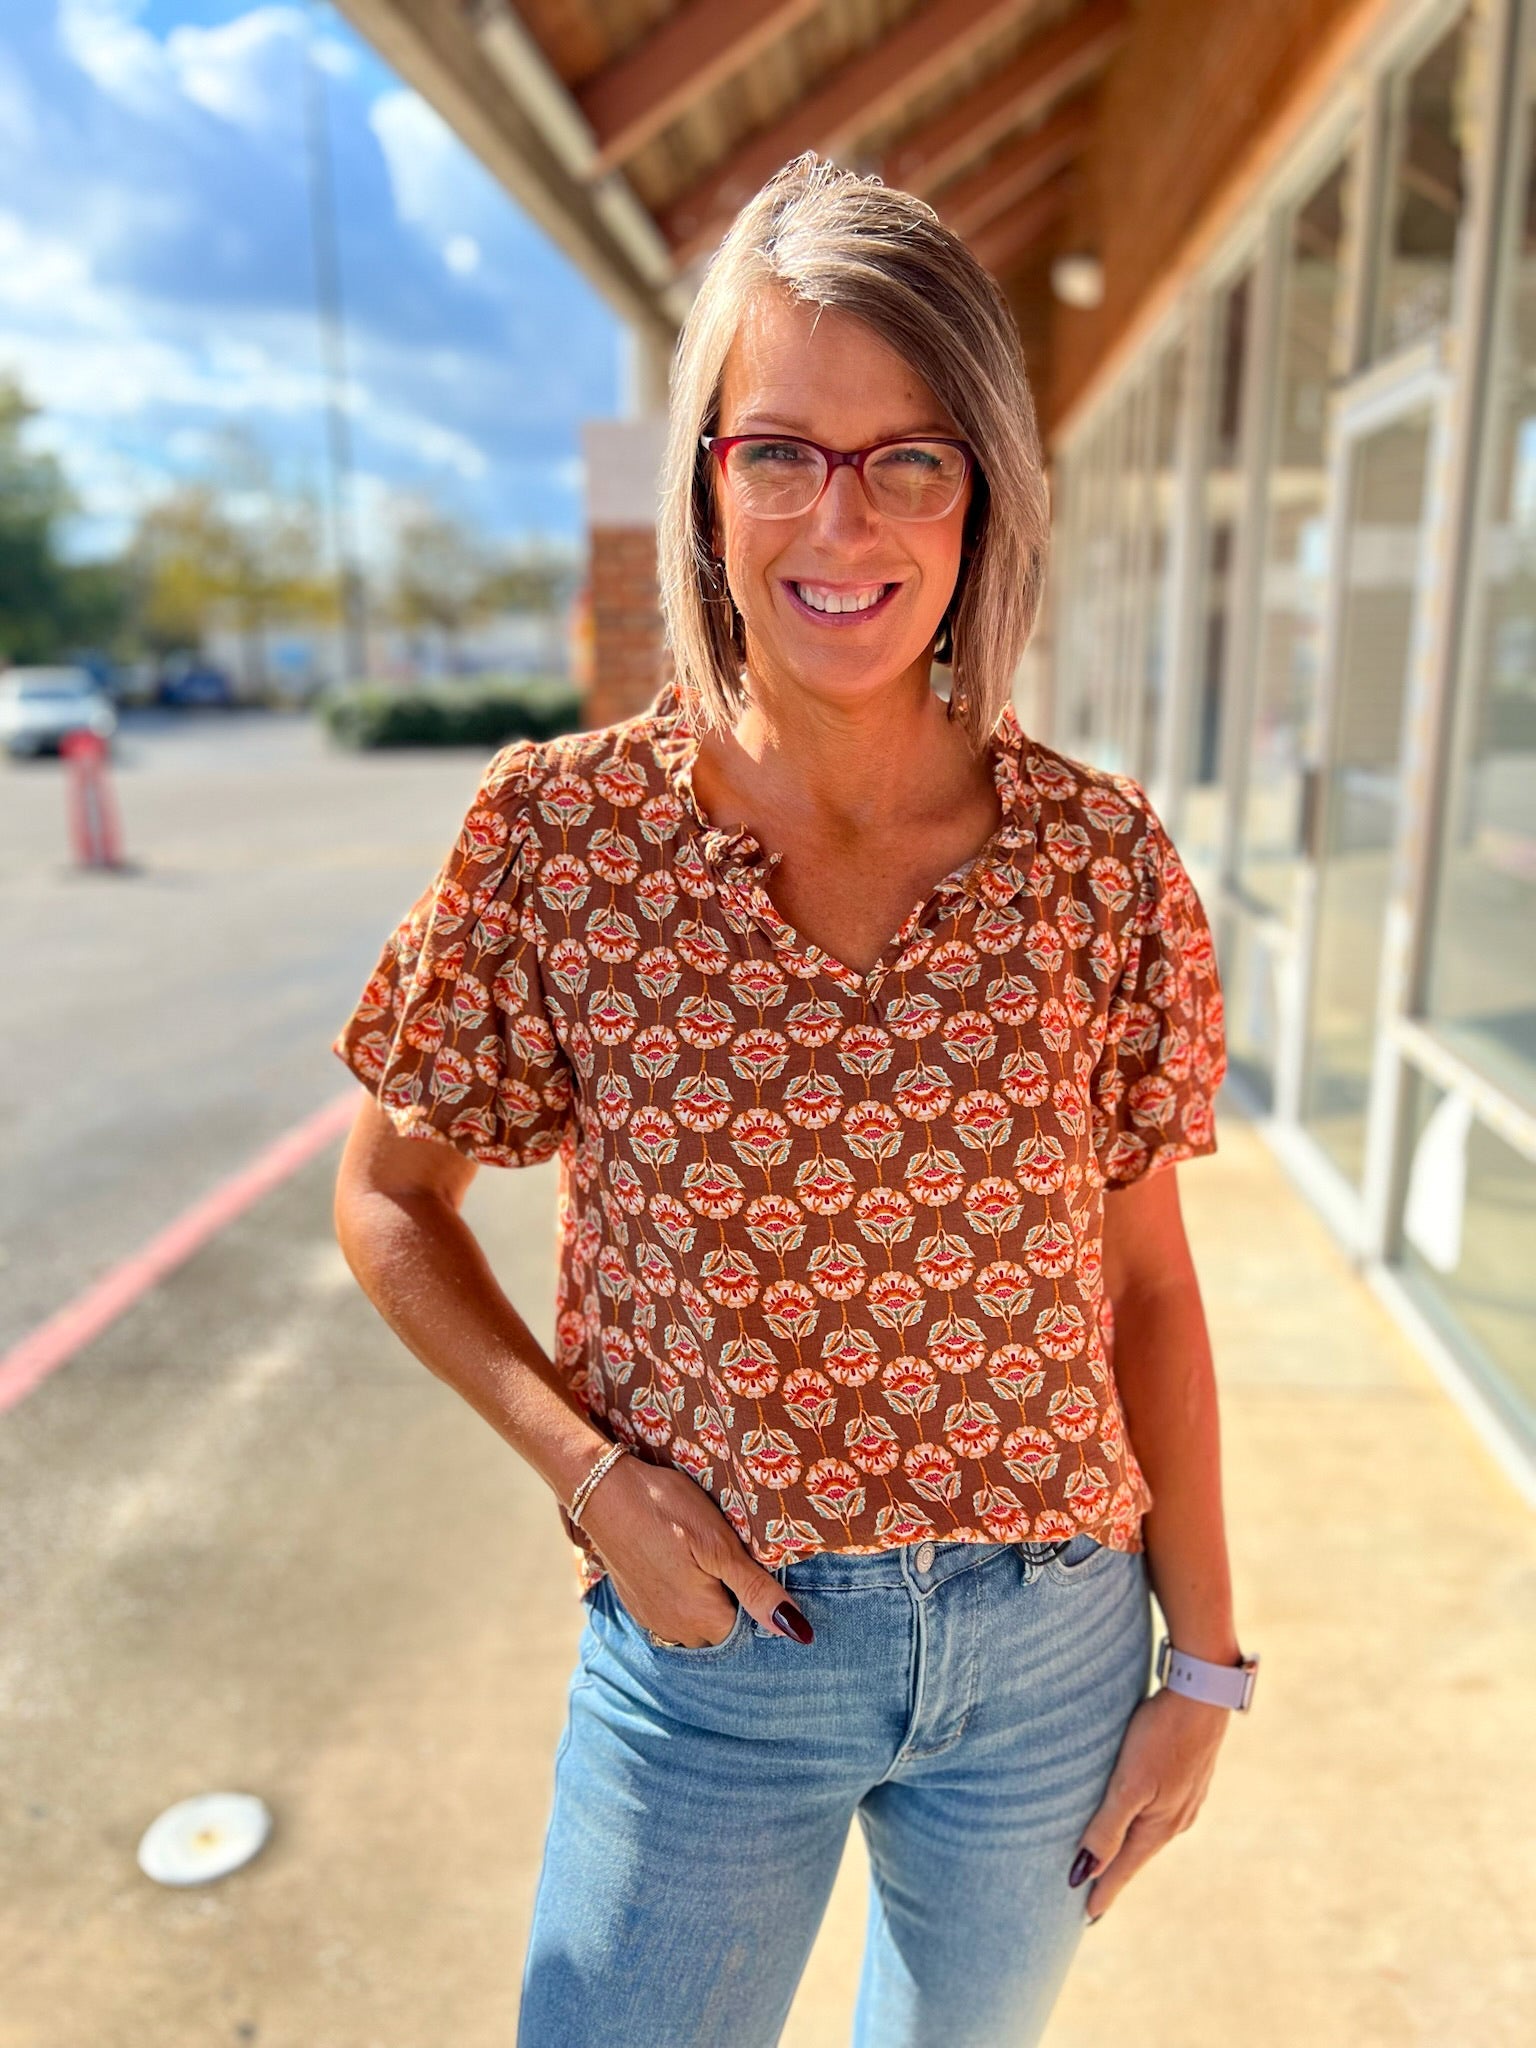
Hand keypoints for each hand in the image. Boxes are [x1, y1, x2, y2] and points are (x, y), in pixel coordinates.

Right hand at [578, 1455, 812, 1645]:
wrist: (603, 1491)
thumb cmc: (666, 1509)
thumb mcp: (719, 1543)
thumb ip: (756, 1590)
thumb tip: (798, 1633)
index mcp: (703, 1618)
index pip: (750, 1631)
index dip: (760, 1604)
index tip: (756, 1571)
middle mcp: (676, 1630)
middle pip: (723, 1632)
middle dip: (734, 1605)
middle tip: (732, 1560)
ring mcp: (652, 1619)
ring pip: (696, 1626)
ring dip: (708, 1603)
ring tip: (709, 1561)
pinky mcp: (637, 1604)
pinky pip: (672, 1616)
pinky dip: (684, 1598)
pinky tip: (683, 1567)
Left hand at [1070, 1686, 1229, 1922]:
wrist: (1204, 1691)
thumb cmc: (1162, 1734)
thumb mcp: (1129, 1783)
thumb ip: (1107, 1827)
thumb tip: (1084, 1872)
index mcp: (1160, 1825)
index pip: (1123, 1868)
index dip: (1102, 1891)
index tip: (1085, 1917)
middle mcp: (1176, 1819)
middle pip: (1137, 1854)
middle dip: (1114, 1875)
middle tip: (1092, 1896)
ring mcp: (1185, 1798)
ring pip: (1149, 1833)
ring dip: (1128, 1849)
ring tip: (1111, 1862)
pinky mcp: (1187, 1776)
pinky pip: (1158, 1812)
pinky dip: (1140, 1825)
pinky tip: (1138, 1820)